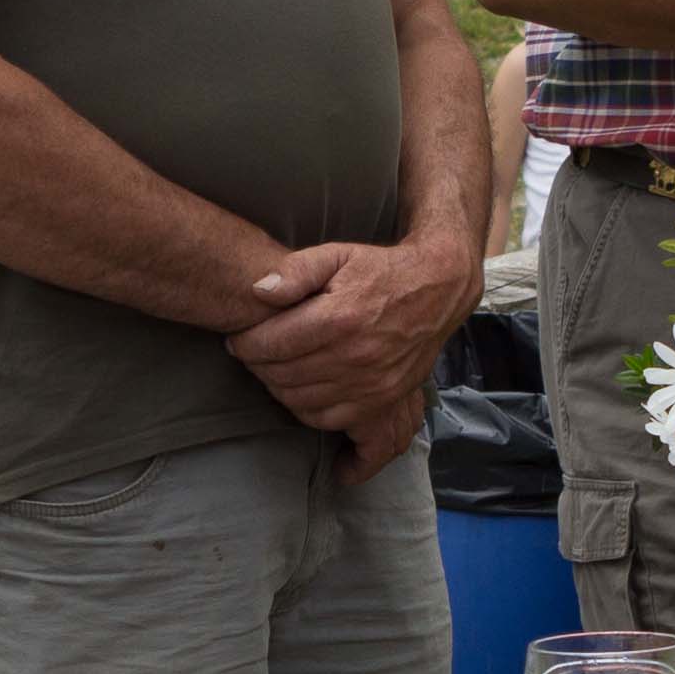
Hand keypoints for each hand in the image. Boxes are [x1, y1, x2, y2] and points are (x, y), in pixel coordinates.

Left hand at [229, 230, 481, 473]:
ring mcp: (370, 383)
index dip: (245, 345)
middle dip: (257, 366)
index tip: (238, 340)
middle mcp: (355, 355)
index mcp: (339, 317)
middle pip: (281, 375)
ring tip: (273, 370)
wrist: (436, 289)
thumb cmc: (380, 271)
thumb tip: (258, 292)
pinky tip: (299, 390)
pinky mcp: (381, 400)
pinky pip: (328, 419)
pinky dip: (305, 409)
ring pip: (299, 401)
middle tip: (252, 355)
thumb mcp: (337, 254)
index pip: (271, 344)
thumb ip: (296, 270)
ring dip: (276, 388)